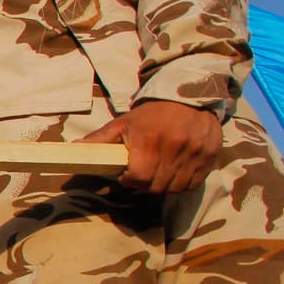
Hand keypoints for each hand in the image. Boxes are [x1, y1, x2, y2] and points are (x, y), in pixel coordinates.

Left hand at [79, 102, 223, 192]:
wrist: (189, 95)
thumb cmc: (152, 113)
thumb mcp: (123, 122)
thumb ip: (100, 139)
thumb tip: (73, 147)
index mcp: (150, 141)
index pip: (139, 177)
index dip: (130, 180)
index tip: (127, 175)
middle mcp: (175, 148)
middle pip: (156, 186)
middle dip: (145, 184)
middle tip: (142, 174)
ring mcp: (195, 153)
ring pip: (176, 188)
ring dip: (164, 185)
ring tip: (158, 173)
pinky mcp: (210, 156)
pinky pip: (194, 183)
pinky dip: (182, 183)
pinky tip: (174, 172)